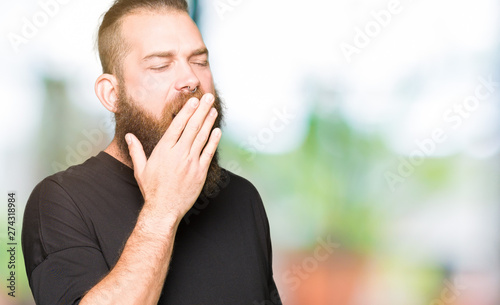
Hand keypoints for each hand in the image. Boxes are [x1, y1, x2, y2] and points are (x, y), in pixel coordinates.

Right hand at [125, 93, 220, 220]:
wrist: (164, 209)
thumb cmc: (152, 190)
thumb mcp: (140, 169)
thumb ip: (136, 150)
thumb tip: (129, 136)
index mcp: (164, 150)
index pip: (178, 125)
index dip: (187, 111)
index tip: (193, 100)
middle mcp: (178, 153)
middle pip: (193, 127)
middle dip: (201, 110)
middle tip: (209, 97)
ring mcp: (191, 162)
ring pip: (202, 137)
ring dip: (209, 122)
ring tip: (213, 110)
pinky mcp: (200, 172)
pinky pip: (209, 153)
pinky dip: (214, 141)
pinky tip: (217, 131)